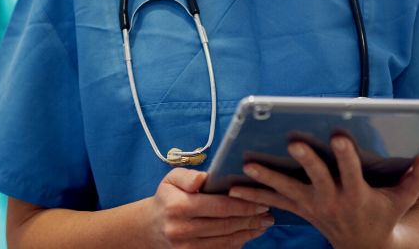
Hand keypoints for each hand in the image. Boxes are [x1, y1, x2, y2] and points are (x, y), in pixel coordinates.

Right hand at [148, 167, 273, 247]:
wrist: (150, 227)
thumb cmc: (167, 198)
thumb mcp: (171, 179)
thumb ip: (188, 176)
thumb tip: (204, 178)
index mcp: (179, 206)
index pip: (218, 206)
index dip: (242, 205)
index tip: (260, 201)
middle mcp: (182, 229)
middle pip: (225, 225)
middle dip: (250, 219)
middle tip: (268, 212)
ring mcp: (187, 248)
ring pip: (226, 241)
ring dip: (248, 232)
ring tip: (263, 223)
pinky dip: (238, 243)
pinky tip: (248, 234)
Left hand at [229, 138, 418, 248]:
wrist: (364, 247)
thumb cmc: (382, 215)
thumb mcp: (402, 198)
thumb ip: (417, 174)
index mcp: (356, 193)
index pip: (351, 171)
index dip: (345, 155)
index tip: (338, 135)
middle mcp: (332, 200)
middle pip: (317, 177)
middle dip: (306, 160)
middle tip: (294, 142)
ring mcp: (313, 206)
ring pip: (287, 191)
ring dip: (266, 179)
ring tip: (248, 166)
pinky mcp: (299, 210)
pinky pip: (273, 202)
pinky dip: (253, 196)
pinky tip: (232, 187)